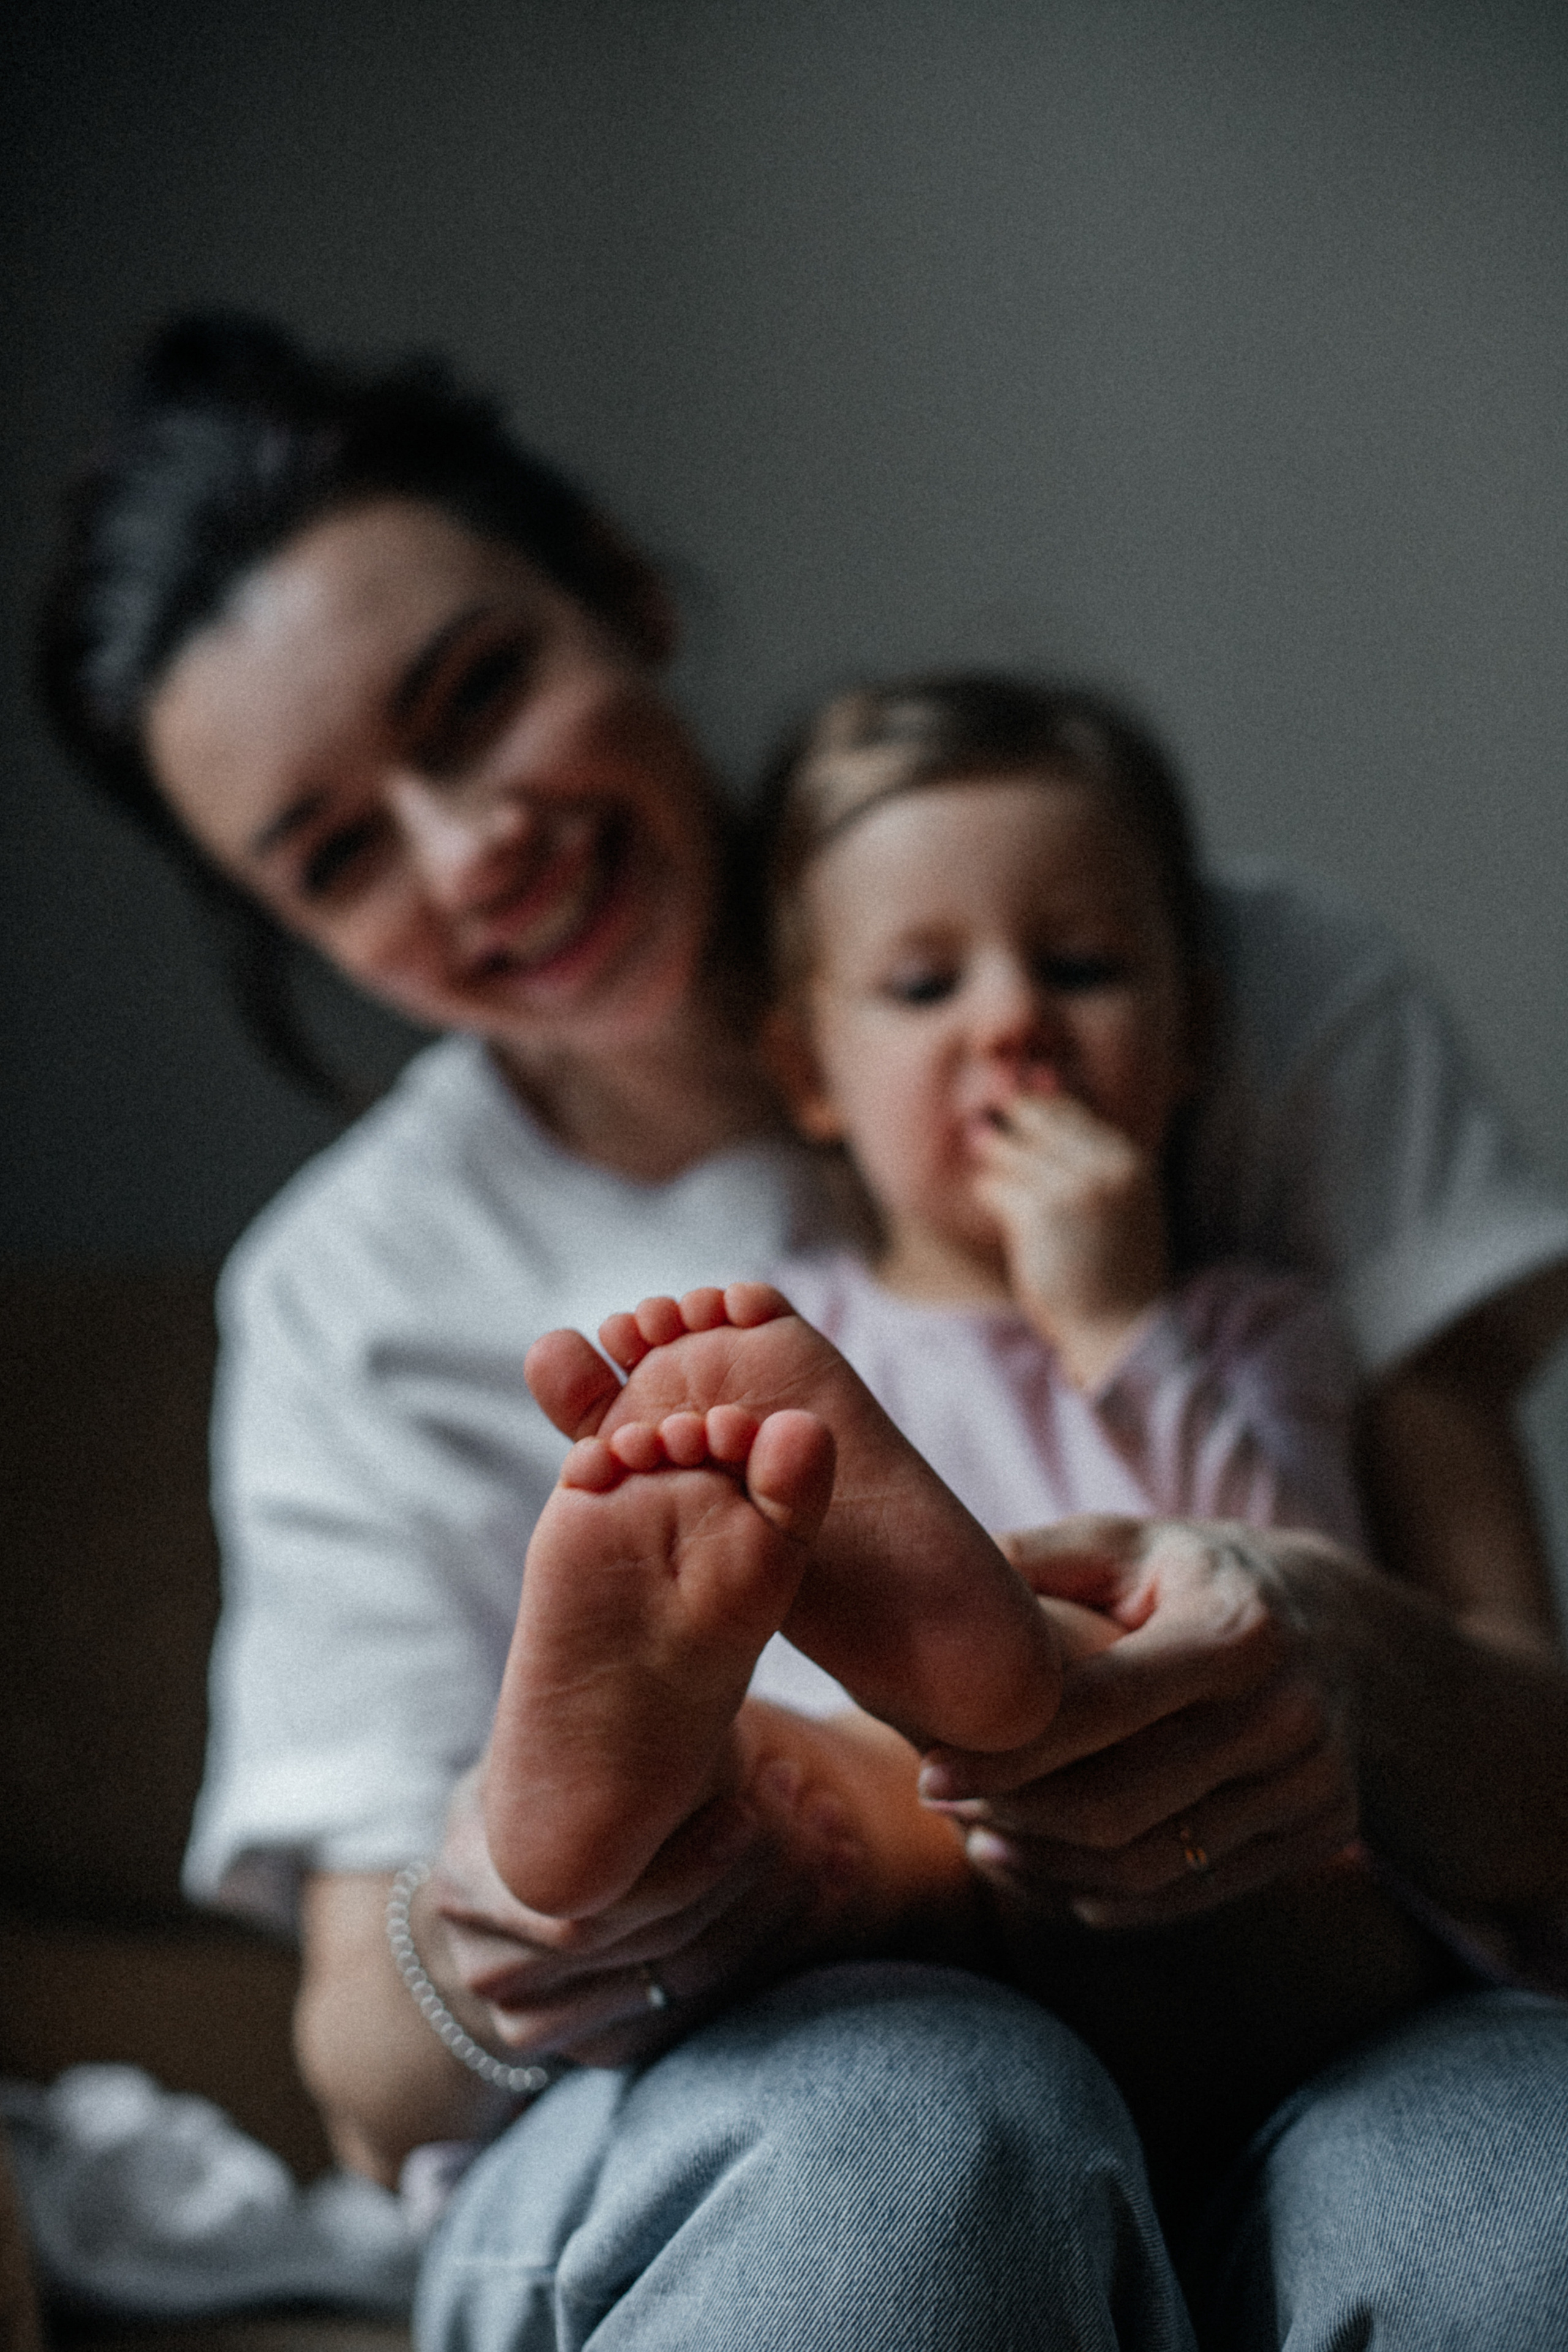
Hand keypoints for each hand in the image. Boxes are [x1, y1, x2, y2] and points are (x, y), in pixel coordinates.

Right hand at [426, 1711, 911, 2069]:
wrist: (508, 1854)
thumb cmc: (548, 1760)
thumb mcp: (560, 1731)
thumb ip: (608, 1726)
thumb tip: (697, 1642)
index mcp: (469, 1874)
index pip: (591, 1909)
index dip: (692, 1862)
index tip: (768, 1788)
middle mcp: (489, 1964)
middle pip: (648, 1949)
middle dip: (752, 1878)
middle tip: (818, 1805)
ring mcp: (536, 2019)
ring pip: (684, 1987)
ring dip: (779, 1911)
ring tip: (837, 1836)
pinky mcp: (594, 2046)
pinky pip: (696, 2015)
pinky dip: (774, 1948)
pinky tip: (828, 1885)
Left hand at [920, 1517, 1359, 1925]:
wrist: (1345, 1629)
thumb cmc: (1196, 1578)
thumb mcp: (1128, 1544)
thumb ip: (1036, 1560)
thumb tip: (932, 1588)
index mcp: (1239, 1629)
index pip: (1104, 1707)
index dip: (1009, 1750)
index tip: (929, 1769)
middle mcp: (1288, 1714)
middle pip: (1123, 1803)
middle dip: (1014, 1815)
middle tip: (937, 1802)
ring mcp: (1313, 1784)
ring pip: (1151, 1864)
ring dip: (1047, 1865)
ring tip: (977, 1841)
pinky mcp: (1321, 1835)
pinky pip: (1190, 1895)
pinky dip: (1103, 1893)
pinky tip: (1041, 1867)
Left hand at [972, 1091, 1167, 1386]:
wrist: (1120, 1327)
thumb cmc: (1116, 1268)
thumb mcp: (1125, 1204)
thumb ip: (1094, 1160)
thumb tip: (1044, 1100)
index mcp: (1130, 1161)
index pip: (1071, 1111)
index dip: (1036, 1107)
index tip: (1012, 1108)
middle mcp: (1105, 1168)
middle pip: (1037, 1121)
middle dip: (1008, 1124)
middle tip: (984, 1128)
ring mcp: (1072, 1189)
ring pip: (1010, 1152)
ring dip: (994, 1159)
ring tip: (987, 1162)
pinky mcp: (1038, 1215)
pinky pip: (994, 1187)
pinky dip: (989, 1193)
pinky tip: (996, 1205)